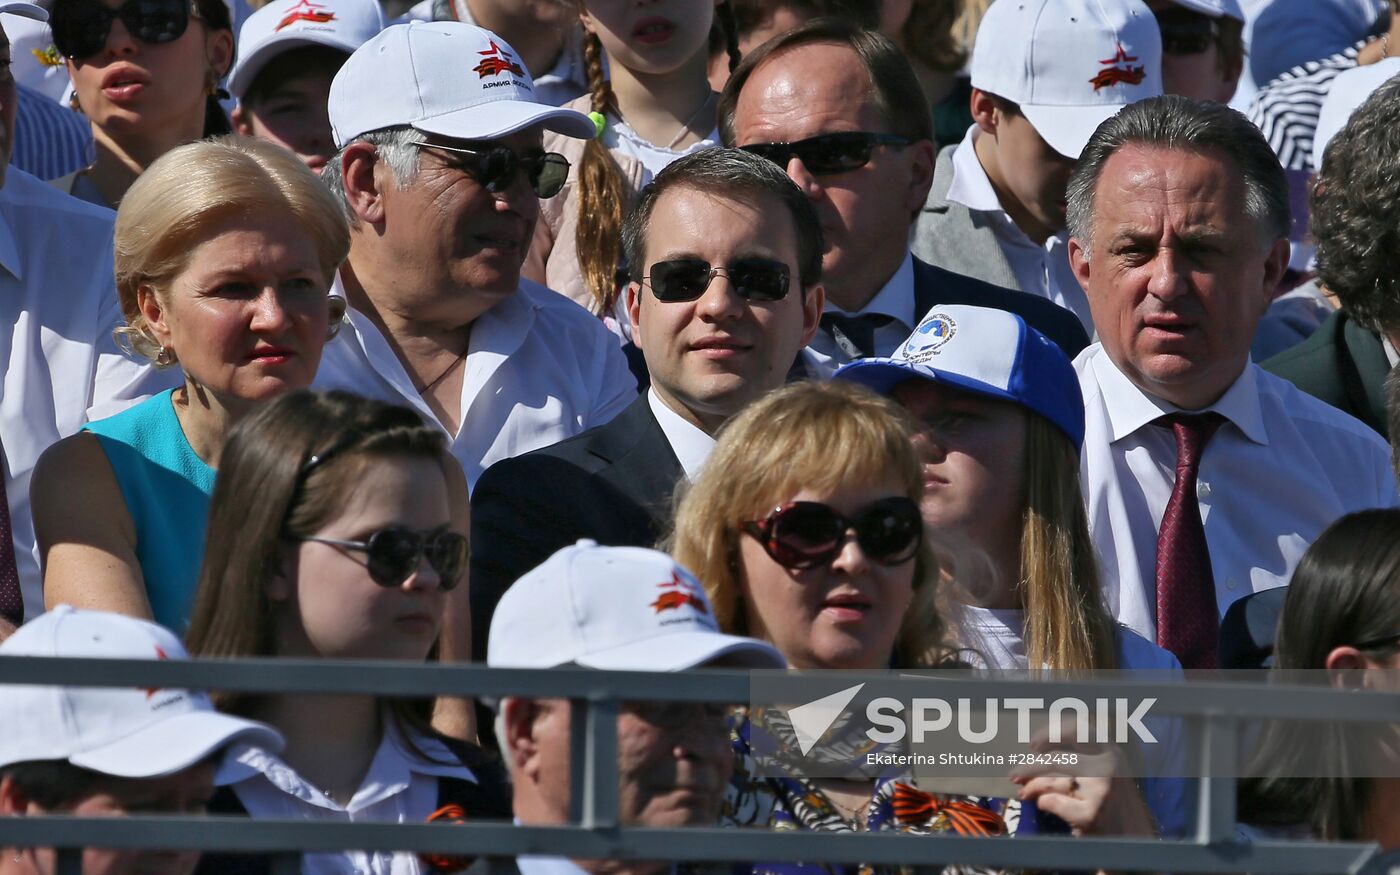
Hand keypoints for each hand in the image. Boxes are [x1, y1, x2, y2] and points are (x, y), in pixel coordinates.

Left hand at [1008, 720, 1156, 836]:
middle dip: (1030, 767)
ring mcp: (1101, 790)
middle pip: (1057, 759)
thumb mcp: (1103, 770)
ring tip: (1024, 792)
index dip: (1051, 733)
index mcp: (1111, 750)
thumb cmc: (1110, 800)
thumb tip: (1033, 752)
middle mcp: (1108, 766)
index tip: (1032, 744)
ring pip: (1051, 781)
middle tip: (1014, 774)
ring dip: (1031, 786)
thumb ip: (1076, 757)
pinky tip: (1043, 804)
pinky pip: (1052, 801)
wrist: (1131, 839)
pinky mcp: (1092, 814)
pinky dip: (1043, 802)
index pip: (1078, 729)